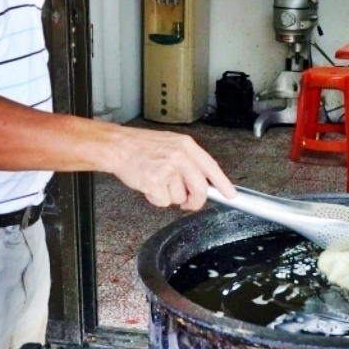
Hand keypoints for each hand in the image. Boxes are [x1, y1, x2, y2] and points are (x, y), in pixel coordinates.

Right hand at [109, 128, 234, 210]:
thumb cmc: (141, 146)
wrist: (118, 146)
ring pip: (179, 197)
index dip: (223, 183)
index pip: (211, 167)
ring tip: (156, 181)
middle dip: (195, 201)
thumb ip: (187, 161)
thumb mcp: (171, 145)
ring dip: (168, 196)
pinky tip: (149, 186)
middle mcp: (180, 157)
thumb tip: (201, 181)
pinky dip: (155, 199)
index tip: (230, 194)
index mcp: (186, 146)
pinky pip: (163, 202)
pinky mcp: (156, 182)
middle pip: (200, 189)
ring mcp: (168, 169)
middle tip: (188, 203)